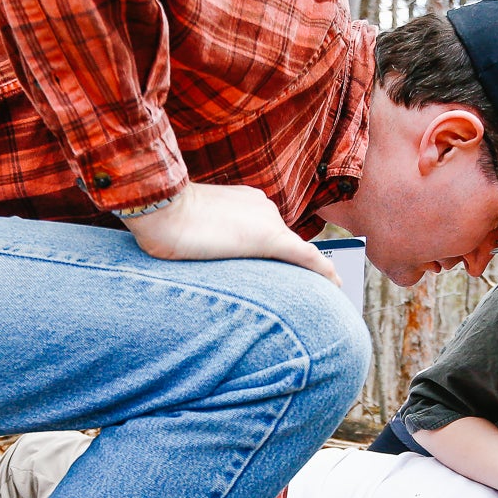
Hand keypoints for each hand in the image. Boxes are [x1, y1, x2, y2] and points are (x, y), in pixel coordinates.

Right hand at [121, 181, 338, 283]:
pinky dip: (325, 271)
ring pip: (295, 253)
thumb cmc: (161, 223)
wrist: (160, 210)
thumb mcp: (183, 232)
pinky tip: (337, 285)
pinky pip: (308, 257)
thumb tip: (193, 260)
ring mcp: (267, 221)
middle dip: (293, 267)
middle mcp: (262, 207)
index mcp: (243, 202)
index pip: (265, 231)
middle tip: (307, 292)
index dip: (273, 253)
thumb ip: (201, 241)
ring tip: (322, 294)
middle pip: (283, 244)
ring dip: (306, 275)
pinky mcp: (271, 238)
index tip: (280, 268)